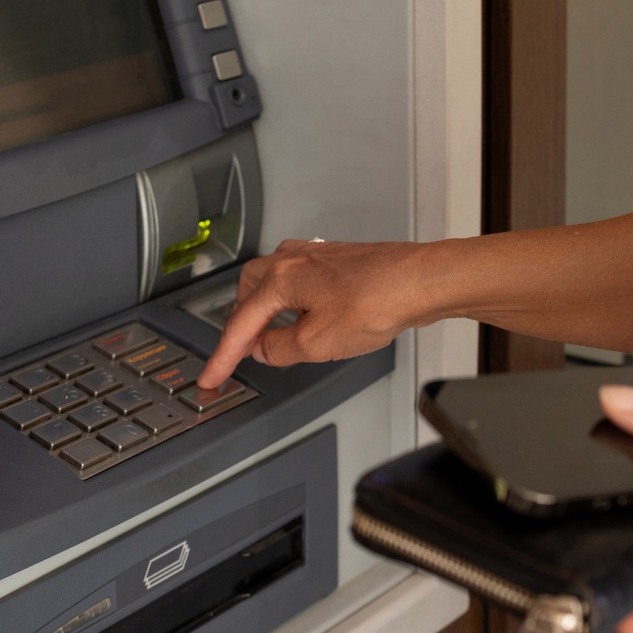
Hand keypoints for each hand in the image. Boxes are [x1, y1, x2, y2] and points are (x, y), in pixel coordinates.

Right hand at [199, 237, 438, 387]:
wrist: (420, 282)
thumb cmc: (377, 302)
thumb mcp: (317, 343)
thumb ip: (280, 349)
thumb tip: (263, 349)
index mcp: (280, 278)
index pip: (240, 323)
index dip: (223, 356)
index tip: (212, 376)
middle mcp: (294, 260)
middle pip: (249, 292)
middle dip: (241, 324)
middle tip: (239, 353)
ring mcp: (317, 256)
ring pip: (274, 281)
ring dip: (265, 309)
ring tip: (270, 337)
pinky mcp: (337, 261)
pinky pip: (299, 280)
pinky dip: (290, 301)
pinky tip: (303, 316)